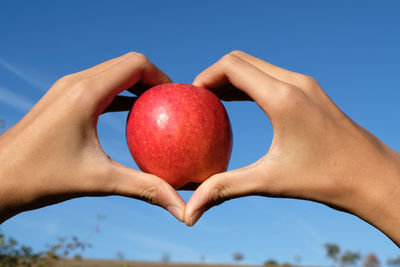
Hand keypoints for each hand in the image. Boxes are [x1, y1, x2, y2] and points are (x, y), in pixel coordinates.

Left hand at [0, 52, 184, 222]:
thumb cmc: (43, 179)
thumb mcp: (100, 181)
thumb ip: (145, 188)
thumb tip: (181, 209)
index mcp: (86, 93)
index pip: (135, 65)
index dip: (161, 76)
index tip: (176, 99)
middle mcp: (76, 82)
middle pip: (126, 63)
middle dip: (153, 78)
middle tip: (171, 103)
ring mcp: (67, 87)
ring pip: (112, 71)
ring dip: (136, 83)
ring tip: (156, 107)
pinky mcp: (63, 97)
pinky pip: (100, 85)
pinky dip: (121, 93)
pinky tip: (132, 114)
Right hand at [185, 51, 399, 245]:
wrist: (373, 176)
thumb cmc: (325, 179)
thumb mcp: (270, 181)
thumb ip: (225, 188)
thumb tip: (191, 211)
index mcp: (282, 97)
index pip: (232, 66)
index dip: (206, 76)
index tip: (193, 96)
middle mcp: (295, 82)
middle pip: (242, 60)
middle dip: (216, 74)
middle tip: (200, 99)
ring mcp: (306, 85)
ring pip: (258, 66)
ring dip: (233, 78)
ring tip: (214, 101)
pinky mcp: (312, 92)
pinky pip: (272, 77)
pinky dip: (251, 84)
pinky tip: (241, 103)